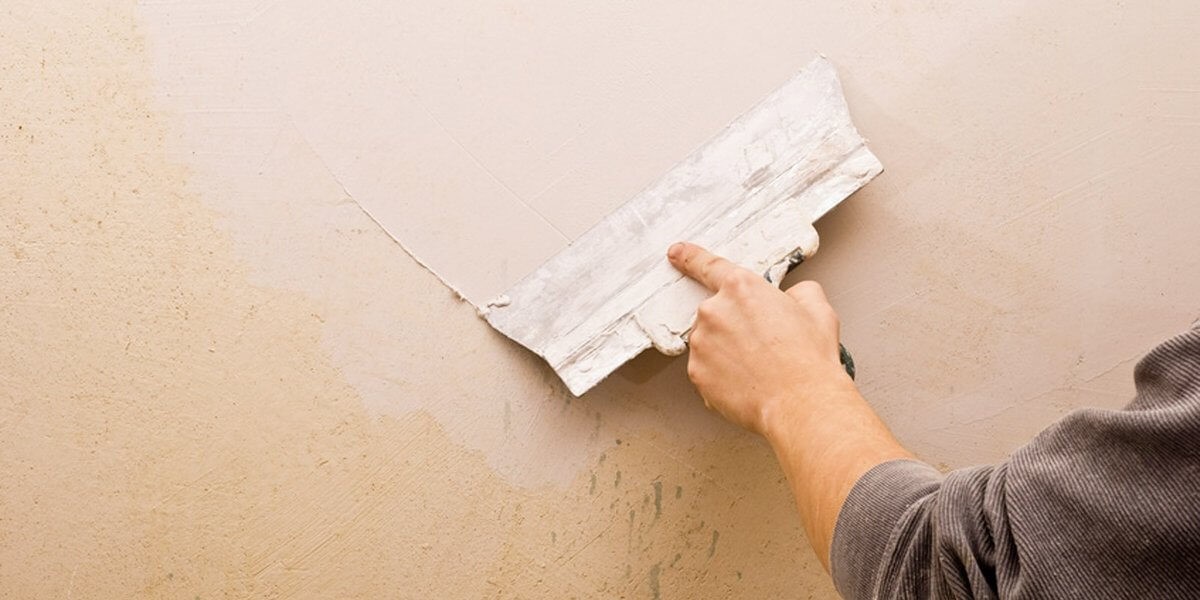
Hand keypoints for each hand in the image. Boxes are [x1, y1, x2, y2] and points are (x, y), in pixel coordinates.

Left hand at [667, 242, 848, 435]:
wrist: (801, 402)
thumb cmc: (808, 360)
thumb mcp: (817, 309)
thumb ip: (798, 293)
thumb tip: (793, 297)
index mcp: (741, 288)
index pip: (708, 266)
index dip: (690, 258)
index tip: (676, 253)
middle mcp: (714, 311)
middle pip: (717, 313)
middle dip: (736, 327)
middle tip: (764, 346)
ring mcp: (701, 344)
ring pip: (711, 343)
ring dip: (728, 352)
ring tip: (759, 367)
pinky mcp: (697, 373)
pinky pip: (707, 370)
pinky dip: (723, 376)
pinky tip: (747, 382)